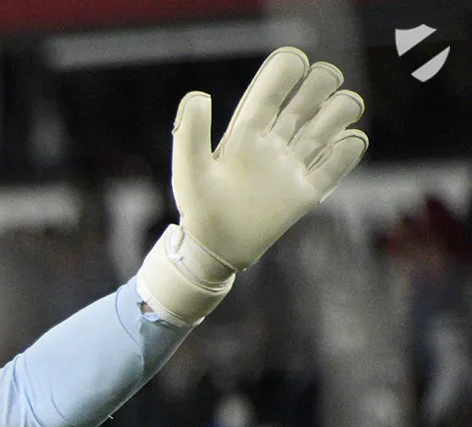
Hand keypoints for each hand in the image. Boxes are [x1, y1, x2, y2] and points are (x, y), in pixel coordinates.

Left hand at [139, 47, 368, 324]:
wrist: (213, 251)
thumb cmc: (198, 209)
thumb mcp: (190, 170)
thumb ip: (191, 133)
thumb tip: (199, 95)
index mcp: (247, 133)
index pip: (272, 91)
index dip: (287, 70)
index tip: (297, 61)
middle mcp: (273, 144)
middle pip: (306, 100)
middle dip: (321, 82)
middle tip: (326, 83)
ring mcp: (291, 167)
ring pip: (328, 126)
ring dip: (342, 109)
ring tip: (341, 112)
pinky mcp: (305, 193)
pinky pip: (336, 166)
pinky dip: (349, 150)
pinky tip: (348, 143)